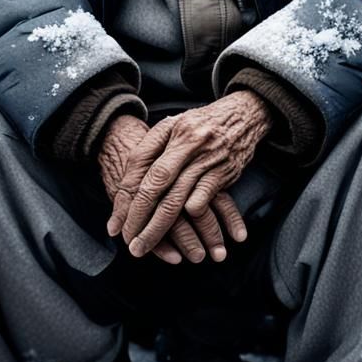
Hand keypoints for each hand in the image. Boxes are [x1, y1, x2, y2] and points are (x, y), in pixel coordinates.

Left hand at [108, 91, 271, 260]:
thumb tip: (124, 190)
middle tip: (131, 245)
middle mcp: (188, 144)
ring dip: (161, 228)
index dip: (127, 196)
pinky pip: (205, 199)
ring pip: (178, 200)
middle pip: (157, 187)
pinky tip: (188, 236)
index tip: (117, 223)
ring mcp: (207, 159)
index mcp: (170, 130)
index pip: (141, 166)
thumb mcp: (171, 126)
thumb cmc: (200, 124)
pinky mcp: (225, 172)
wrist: (243, 114)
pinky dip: (192, 216)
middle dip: (140, 219)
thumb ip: (148, 153)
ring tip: (148, 247)